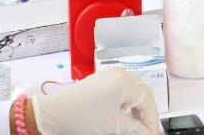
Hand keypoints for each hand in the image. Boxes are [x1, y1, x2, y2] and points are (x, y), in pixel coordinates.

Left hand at [32, 68, 160, 134]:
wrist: (51, 116)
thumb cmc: (78, 117)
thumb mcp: (114, 126)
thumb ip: (136, 130)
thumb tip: (147, 132)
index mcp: (124, 81)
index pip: (148, 101)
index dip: (152, 121)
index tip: (153, 134)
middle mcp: (118, 74)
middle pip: (142, 95)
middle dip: (145, 115)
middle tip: (147, 131)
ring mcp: (108, 77)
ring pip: (132, 93)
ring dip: (136, 111)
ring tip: (135, 127)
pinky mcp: (99, 83)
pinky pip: (121, 92)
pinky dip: (125, 106)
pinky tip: (123, 118)